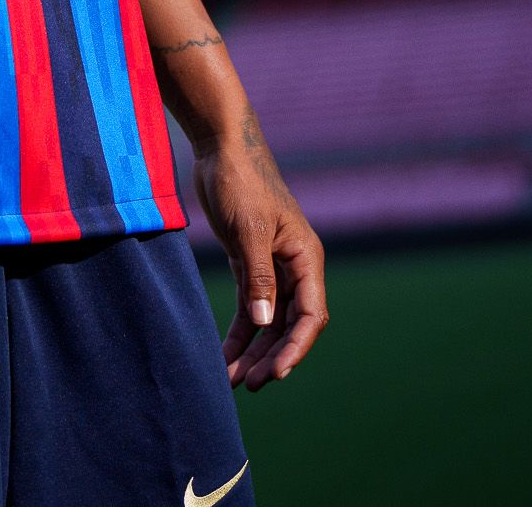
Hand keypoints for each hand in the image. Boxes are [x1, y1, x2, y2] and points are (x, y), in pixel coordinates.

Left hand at [198, 115, 327, 389]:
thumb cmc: (241, 181)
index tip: (274, 373)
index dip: (295, 347)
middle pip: (290, 324)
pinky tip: (225, 355)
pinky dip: (240, 332)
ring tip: (232, 380)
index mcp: (306, 258)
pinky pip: (250, 308)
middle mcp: (295, 267)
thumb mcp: (249, 231)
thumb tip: (265, 325)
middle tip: (248, 385)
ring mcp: (272, 267)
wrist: (221, 148)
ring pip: (269, 321)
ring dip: (253, 350)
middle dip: (272, 356)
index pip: (310, 314)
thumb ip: (258, 278)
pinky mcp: (249, 264)